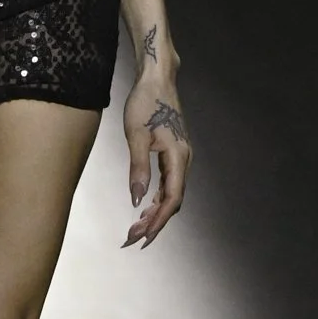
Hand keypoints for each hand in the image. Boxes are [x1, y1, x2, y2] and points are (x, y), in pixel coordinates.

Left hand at [122, 73, 190, 247]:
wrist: (156, 80)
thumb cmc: (145, 103)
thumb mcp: (136, 136)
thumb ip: (138, 168)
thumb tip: (137, 199)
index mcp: (179, 157)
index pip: (171, 199)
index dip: (158, 222)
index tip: (142, 238)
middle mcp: (185, 160)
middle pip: (173, 201)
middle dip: (155, 222)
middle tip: (133, 237)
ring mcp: (181, 156)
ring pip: (171, 193)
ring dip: (155, 211)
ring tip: (136, 226)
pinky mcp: (174, 152)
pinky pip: (169, 182)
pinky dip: (157, 197)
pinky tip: (145, 204)